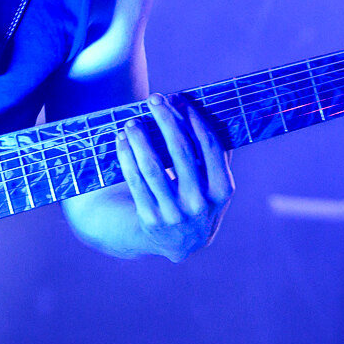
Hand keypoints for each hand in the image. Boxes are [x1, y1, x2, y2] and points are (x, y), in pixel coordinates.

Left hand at [114, 92, 232, 260]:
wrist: (180, 244)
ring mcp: (174, 212)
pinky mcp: (150, 218)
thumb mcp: (217, 186)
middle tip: (154, 99)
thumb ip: (218, 156)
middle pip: (181, 151)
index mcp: (222, 190)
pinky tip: (122, 140)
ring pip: (152, 167)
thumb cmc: (200, 202)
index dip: (194, 120)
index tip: (180, 100)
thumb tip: (206, 112)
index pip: (209, 146)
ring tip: (131, 121)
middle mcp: (199, 202)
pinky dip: (127, 157)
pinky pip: (135, 181)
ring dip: (139, 139)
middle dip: (166, 120)